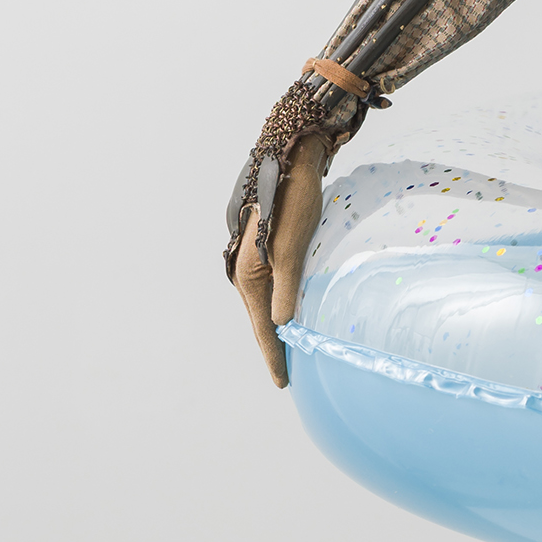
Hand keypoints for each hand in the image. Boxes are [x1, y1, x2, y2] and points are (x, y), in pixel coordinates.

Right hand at [233, 130, 329, 388]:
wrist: (292, 157)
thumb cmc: (295, 200)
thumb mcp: (292, 247)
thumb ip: (287, 288)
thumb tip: (283, 326)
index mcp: (247, 273)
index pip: (261, 326)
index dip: (274, 355)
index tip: (283, 383)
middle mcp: (246, 268)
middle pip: (260, 317)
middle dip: (273, 345)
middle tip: (286, 374)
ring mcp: (256, 258)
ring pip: (267, 301)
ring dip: (278, 325)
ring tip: (292, 349)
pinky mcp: (270, 246)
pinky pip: (275, 285)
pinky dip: (284, 303)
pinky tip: (295, 309)